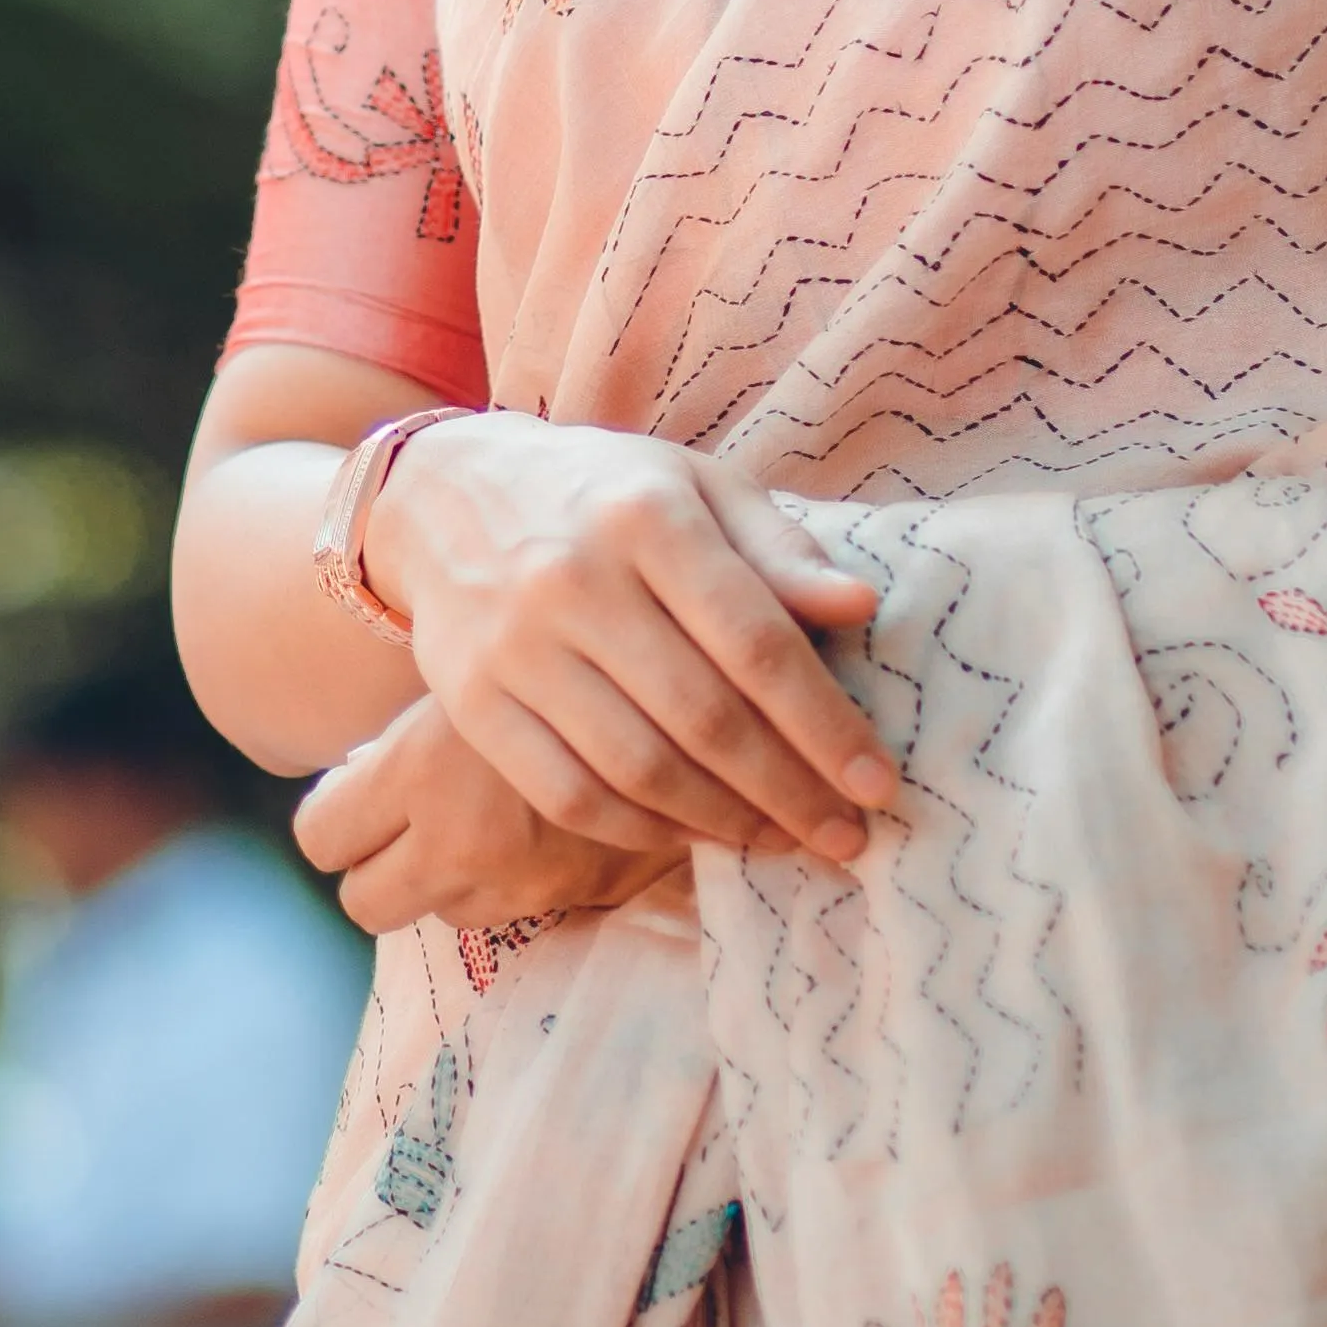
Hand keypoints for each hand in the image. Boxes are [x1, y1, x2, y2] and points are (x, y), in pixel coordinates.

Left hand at [297, 697, 686, 939]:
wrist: (705, 680)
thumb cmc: (568, 640)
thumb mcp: (479, 661)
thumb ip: (415, 731)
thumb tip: (357, 771)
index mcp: (419, 769)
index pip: (322, 835)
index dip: (335, 816)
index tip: (359, 793)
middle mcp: (458, 840)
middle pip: (366, 902)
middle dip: (381, 867)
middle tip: (410, 821)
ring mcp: (517, 884)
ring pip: (444, 913)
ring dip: (455, 875)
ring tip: (489, 814)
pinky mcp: (577, 901)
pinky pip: (517, 910)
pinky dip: (519, 879)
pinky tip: (544, 826)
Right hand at [372, 418, 894, 867]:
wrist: (448, 493)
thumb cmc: (606, 493)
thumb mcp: (698, 486)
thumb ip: (779, 548)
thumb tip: (860, 607)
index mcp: (648, 517)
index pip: (755, 640)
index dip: (824, 722)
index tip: (878, 782)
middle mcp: (575, 581)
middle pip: (702, 717)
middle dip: (788, 791)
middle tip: (847, 836)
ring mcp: (515, 648)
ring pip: (637, 768)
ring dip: (723, 822)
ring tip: (782, 840)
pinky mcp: (471, 704)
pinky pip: (568, 794)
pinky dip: (640, 830)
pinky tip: (694, 834)